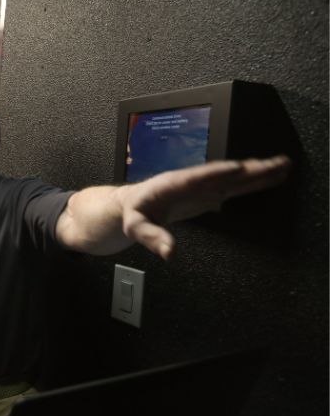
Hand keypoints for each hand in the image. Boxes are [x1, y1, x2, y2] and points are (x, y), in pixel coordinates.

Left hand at [118, 155, 290, 259]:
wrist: (133, 203)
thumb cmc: (134, 213)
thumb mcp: (135, 227)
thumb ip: (151, 237)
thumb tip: (169, 252)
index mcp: (173, 184)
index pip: (198, 178)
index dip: (218, 173)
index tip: (239, 168)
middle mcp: (192, 181)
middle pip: (224, 174)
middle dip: (249, 169)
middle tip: (276, 164)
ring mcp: (203, 186)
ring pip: (234, 178)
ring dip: (258, 172)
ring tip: (283, 165)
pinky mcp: (209, 192)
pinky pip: (234, 185)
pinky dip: (252, 181)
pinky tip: (270, 176)